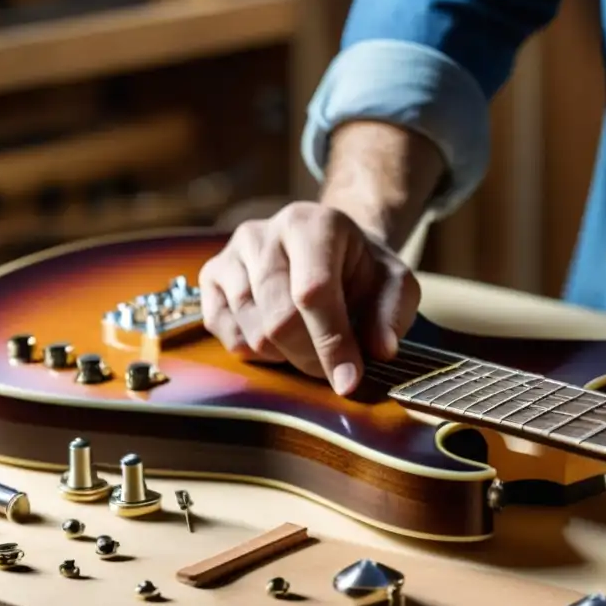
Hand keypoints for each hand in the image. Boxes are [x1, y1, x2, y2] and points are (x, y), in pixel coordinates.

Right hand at [198, 202, 420, 394]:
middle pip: (278, 320)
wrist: (326, 246)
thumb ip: (392, 314)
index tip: (348, 381)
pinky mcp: (211, 275)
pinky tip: (280, 337)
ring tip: (309, 341)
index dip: (332, 343)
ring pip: (252, 334)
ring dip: (285, 356)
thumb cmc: (361, 270)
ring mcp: (232, 253)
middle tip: (332, 368)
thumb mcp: (394, 284)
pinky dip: (256, 351)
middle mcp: (265, 233)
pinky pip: (226, 334)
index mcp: (314, 224)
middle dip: (310, 358)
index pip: (314, 292)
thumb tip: (380, 350)